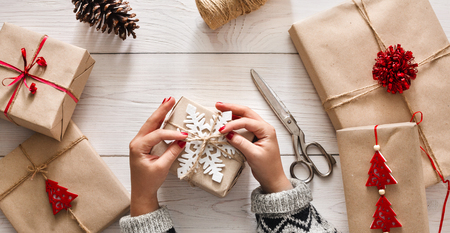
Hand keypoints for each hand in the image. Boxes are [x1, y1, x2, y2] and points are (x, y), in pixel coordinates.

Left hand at [129, 97, 187, 216]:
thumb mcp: (162, 167)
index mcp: (138, 147)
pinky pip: (152, 130)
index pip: (157, 135)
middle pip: (151, 122)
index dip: (171, 134)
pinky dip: (159, 122)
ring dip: (160, 114)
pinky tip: (164, 116)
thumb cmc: (148, 182)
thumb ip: (171, 152)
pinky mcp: (144, 145)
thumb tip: (181, 140)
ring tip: (168, 102)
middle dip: (161, 110)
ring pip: (151, 124)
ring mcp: (139, 142)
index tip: (184, 135)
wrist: (141, 192)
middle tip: (170, 99)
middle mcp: (137, 142)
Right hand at [216, 102, 292, 192]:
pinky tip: (227, 122)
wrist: (273, 179)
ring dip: (233, 113)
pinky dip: (235, 122)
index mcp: (267, 130)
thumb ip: (241, 143)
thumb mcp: (254, 155)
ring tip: (221, 110)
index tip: (222, 130)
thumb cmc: (268, 168)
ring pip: (245, 117)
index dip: (233, 124)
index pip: (247, 122)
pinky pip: (244, 126)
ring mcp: (260, 132)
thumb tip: (229, 134)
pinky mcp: (255, 137)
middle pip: (246, 113)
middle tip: (219, 105)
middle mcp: (264, 128)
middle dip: (232, 108)